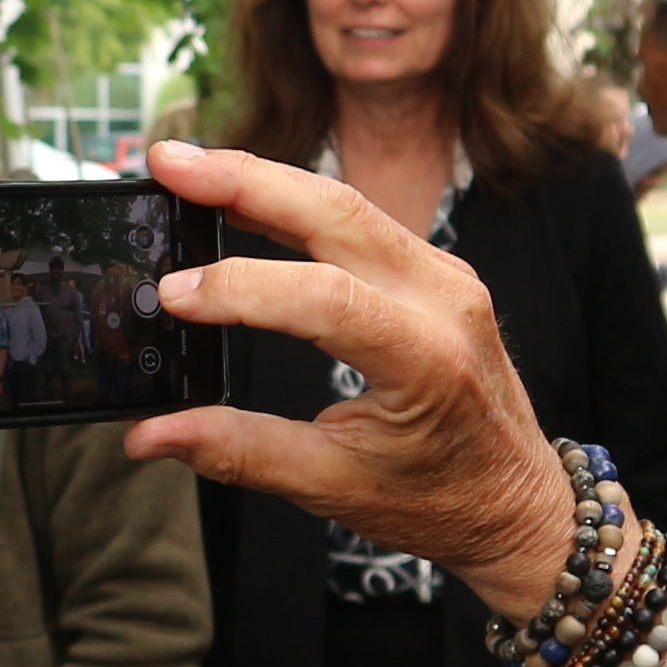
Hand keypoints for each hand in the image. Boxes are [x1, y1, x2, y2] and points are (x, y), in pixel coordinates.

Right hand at [118, 141, 577, 614]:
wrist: (518, 503)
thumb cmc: (440, 502)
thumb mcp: (334, 487)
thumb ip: (239, 451)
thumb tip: (148, 434)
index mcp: (428, 360)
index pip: (325, 298)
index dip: (241, 288)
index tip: (172, 294)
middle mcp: (444, 299)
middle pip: (336, 213)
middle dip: (244, 179)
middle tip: (166, 163)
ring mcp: (444, 276)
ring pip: (346, 202)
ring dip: (263, 178)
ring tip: (186, 167)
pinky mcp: (432, 270)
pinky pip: (359, 218)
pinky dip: (294, 201)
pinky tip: (239, 195)